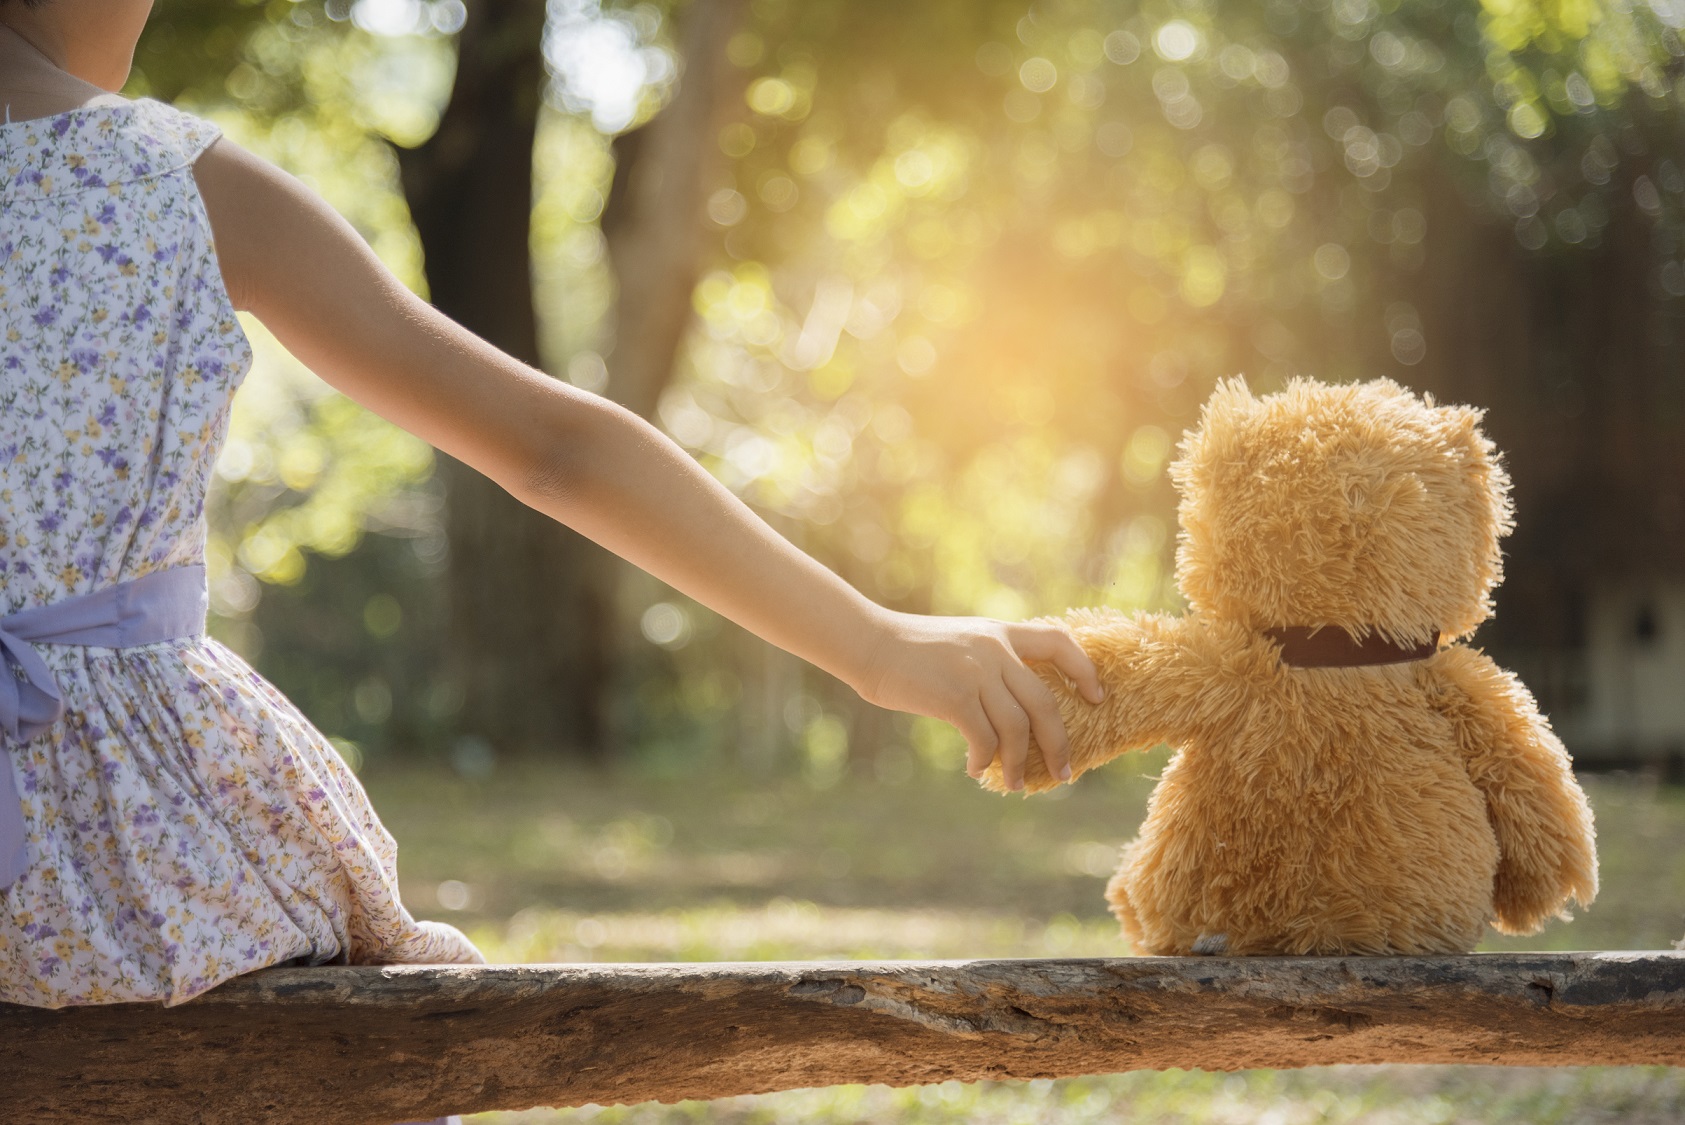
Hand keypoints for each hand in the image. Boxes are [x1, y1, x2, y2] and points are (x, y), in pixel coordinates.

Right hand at [854, 611, 1104, 790]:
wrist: (869, 642)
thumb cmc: (910, 650)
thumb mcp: (960, 643)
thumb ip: (990, 663)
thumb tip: (1014, 711)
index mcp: (1000, 633)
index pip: (1058, 641)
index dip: (1084, 670)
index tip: (1095, 697)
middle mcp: (994, 649)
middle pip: (1044, 702)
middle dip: (1058, 743)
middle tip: (1065, 772)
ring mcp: (975, 672)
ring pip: (1017, 727)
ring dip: (1019, 763)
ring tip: (1015, 783)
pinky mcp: (954, 696)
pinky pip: (984, 738)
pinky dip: (984, 760)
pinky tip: (976, 769)